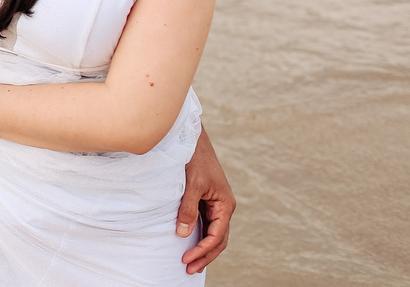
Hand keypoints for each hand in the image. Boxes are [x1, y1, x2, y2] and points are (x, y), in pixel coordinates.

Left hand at [178, 127, 234, 273]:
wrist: (192, 140)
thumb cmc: (195, 159)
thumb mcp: (192, 184)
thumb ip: (188, 209)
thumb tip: (184, 234)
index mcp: (225, 205)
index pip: (217, 236)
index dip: (202, 250)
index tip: (186, 259)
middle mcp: (223, 207)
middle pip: (217, 240)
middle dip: (204, 256)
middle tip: (188, 269)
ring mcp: (215, 205)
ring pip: (212, 233)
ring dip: (202, 249)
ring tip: (189, 263)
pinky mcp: (206, 201)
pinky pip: (204, 224)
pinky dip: (198, 236)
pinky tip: (189, 244)